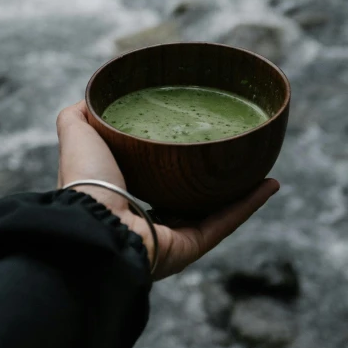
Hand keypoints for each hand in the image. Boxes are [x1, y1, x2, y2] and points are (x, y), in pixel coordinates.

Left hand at [56, 100, 279, 279]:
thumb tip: (90, 100)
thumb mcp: (77, 136)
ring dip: (239, 193)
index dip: (169, 159)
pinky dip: (249, 205)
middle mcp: (144, 221)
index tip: (189, 137)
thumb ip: (78, 118)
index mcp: (119, 198)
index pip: (150, 178)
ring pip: (211, 213)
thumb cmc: (84, 180)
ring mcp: (169, 237)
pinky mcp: (189, 248)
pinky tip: (270, 184)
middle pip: (184, 198)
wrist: (93, 222)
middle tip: (230, 153)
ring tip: (260, 168)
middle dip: (208, 180)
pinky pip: (225, 224)